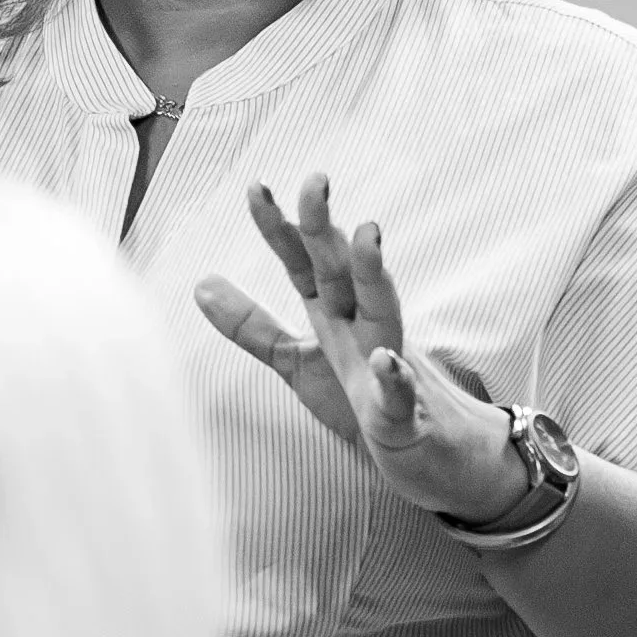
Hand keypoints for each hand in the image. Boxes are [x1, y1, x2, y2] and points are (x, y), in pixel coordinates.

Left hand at [194, 174, 532, 525]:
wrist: (436, 455)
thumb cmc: (365, 402)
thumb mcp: (297, 362)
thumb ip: (253, 326)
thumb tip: (200, 284)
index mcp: (334, 316)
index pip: (302, 263)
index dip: (279, 228)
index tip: (256, 186)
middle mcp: (363, 328)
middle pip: (341, 271)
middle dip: (326, 228)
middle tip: (315, 181)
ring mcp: (390, 366)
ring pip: (383, 311)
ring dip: (373, 274)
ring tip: (368, 235)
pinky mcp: (406, 415)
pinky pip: (400, 395)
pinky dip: (395, 378)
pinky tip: (388, 361)